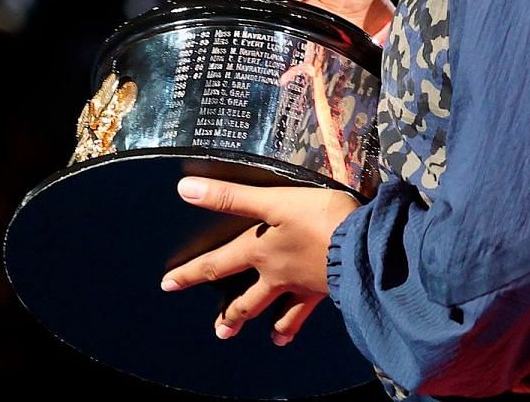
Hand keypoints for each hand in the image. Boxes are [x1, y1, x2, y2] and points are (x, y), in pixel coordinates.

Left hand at [159, 176, 359, 345]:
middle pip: (247, 299)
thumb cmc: (318, 220)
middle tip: (220, 332)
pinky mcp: (328, 290)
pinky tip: (299, 333)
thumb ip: (231, 197)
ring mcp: (303, 286)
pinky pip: (310, 312)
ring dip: (273, 326)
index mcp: (259, 253)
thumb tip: (185, 190)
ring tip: (270, 340)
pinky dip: (302, 324)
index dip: (191, 273)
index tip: (167, 285)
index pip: (216, 265)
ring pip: (281, 312)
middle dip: (232, 314)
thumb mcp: (273, 201)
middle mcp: (276, 275)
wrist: (361, 247)